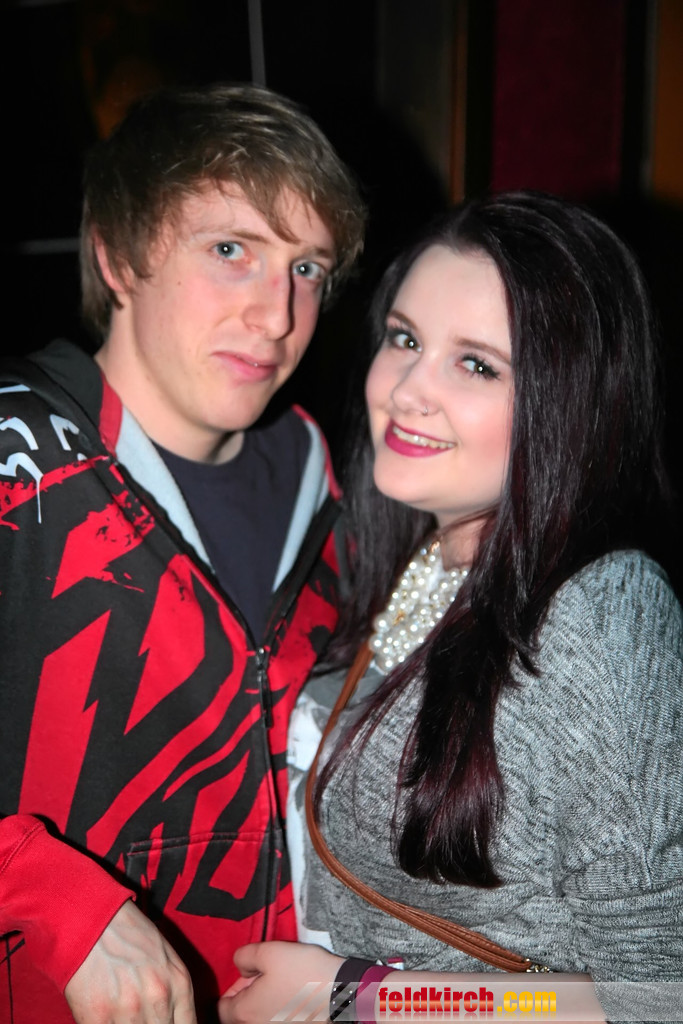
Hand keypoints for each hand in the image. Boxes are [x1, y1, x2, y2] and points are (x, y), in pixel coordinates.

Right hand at [64, 899, 196, 1022]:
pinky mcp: (97, 1018)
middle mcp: (159, 998)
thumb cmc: (129, 936)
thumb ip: (176, 994)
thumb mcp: (166, 959)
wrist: (92, 920)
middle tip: (139, 1017)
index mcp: (180, 983)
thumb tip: (174, 1021)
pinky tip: (105, 1018)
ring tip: (122, 1015)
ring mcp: (129, 1010)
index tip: (164, 1022)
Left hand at [218, 941, 342, 1023]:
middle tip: (268, 975)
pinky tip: (294, 995)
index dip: (234, 986)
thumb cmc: (303, 972)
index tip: (252, 973)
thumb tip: (240, 967)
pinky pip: (275, 1021)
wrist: (341, 992)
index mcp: (244, 1013)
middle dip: (250, 994)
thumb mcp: (268, 951)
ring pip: (259, 1018)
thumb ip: (243, 956)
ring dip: (265, 1002)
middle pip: (241, 1014)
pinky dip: (280, 1010)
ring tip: (283, 984)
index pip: (222, 1006)